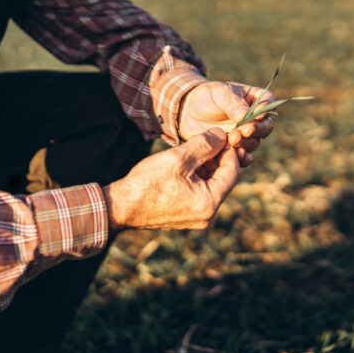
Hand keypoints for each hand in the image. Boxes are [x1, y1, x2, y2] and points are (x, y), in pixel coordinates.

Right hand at [102, 128, 239, 230]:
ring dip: (207, 165)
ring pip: (211, 185)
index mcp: (209, 203)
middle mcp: (207, 215)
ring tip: (195, 147)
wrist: (121, 207)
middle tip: (210, 138)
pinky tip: (187, 162)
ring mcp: (197, 217)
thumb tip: (222, 134)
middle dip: (218, 157)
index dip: (230, 150)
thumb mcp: (178, 158)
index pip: (232, 171)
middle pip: (223, 179)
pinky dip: (197, 176)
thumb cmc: (147, 183)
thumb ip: (204, 144)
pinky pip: (200, 192)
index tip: (223, 134)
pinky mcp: (186, 215)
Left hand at [178, 81, 275, 166]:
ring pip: (254, 143)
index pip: (269, 103)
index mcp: (256, 99)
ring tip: (232, 139)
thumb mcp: (220, 93)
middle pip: (266, 127)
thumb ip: (234, 104)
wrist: (189, 111)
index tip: (258, 115)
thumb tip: (245, 117)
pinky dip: (239, 157)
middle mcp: (255, 119)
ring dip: (245, 143)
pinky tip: (231, 155)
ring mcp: (246, 136)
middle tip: (244, 131)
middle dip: (256, 130)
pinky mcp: (236, 149)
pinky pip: (244, 157)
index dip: (266, 110)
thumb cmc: (208, 96)